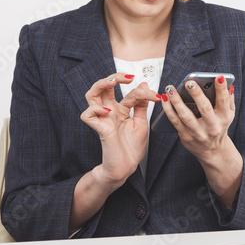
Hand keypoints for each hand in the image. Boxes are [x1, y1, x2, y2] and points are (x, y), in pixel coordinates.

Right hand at [80, 73, 159, 189]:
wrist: (126, 167)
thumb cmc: (131, 148)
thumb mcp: (141, 123)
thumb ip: (141, 105)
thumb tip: (143, 85)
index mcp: (121, 110)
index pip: (129, 93)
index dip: (143, 92)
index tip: (157, 96)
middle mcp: (110, 112)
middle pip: (104, 87)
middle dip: (115, 77)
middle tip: (128, 77)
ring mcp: (103, 119)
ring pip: (91, 95)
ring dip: (100, 85)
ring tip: (112, 82)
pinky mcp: (99, 128)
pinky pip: (87, 115)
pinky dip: (95, 109)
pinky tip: (107, 111)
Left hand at [158, 75, 242, 206]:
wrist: (212, 150)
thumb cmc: (218, 126)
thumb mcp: (228, 114)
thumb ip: (228, 99)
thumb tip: (228, 84)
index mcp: (224, 117)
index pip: (223, 101)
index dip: (221, 89)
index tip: (218, 77)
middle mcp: (212, 126)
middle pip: (204, 109)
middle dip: (197, 95)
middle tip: (189, 82)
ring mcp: (198, 133)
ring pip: (186, 116)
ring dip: (177, 101)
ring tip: (170, 89)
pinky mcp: (186, 136)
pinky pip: (175, 121)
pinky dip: (169, 110)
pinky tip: (165, 99)